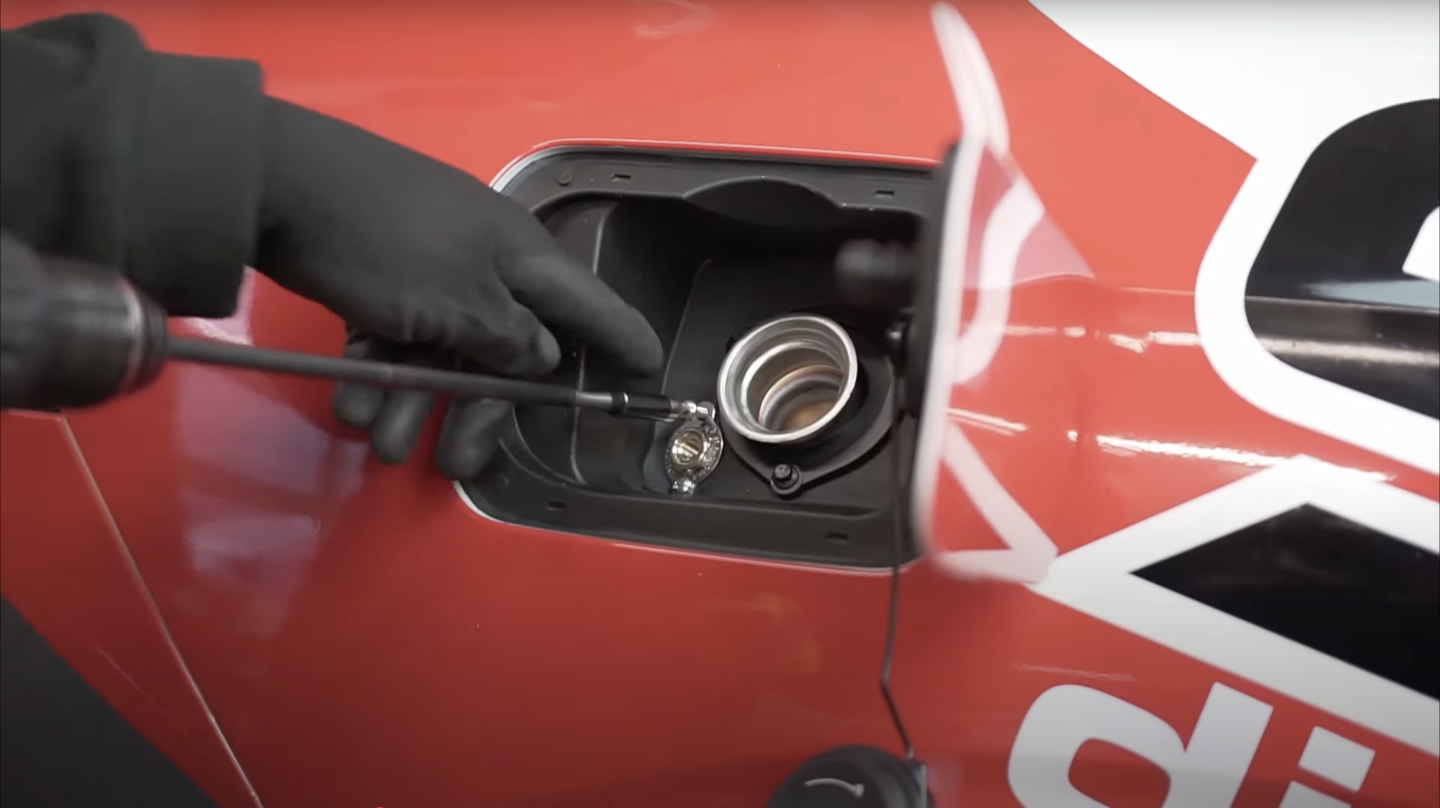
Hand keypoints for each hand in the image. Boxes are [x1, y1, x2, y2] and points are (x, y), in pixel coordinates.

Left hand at [251, 99, 662, 474]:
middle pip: (505, 347)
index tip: (646, 367)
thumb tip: (539, 357)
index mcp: (518, 256)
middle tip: (460, 463)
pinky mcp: (377, 273)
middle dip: (479, 411)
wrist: (272, 183)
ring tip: (386, 443)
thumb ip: (508, 340)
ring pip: (442, 349)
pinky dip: (379, 372)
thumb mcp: (455, 304)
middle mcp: (482, 259)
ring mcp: (429, 264)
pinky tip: (353, 406)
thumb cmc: (379, 241)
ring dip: (416, 403)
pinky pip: (396, 334)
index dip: (620, 337)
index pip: (587, 303)